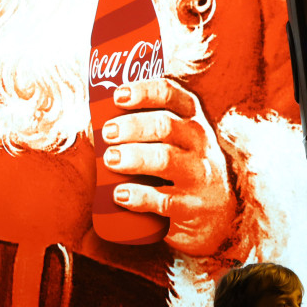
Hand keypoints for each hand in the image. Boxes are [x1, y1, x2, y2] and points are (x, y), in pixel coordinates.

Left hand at [100, 78, 235, 256]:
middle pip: (165, 126)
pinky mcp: (194, 206)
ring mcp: (200, 175)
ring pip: (165, 159)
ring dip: (133, 157)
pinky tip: (120, 195)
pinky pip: (164, 199)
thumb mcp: (174, 141)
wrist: (214, 214)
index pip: (172, 95)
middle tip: (107, 132)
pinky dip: (139, 196)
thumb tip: (92, 122)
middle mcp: (200, 143)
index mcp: (191, 119)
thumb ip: (144, 126)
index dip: (144, 92)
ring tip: (110, 159)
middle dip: (132, 126)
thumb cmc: (180, 166)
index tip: (118, 95)